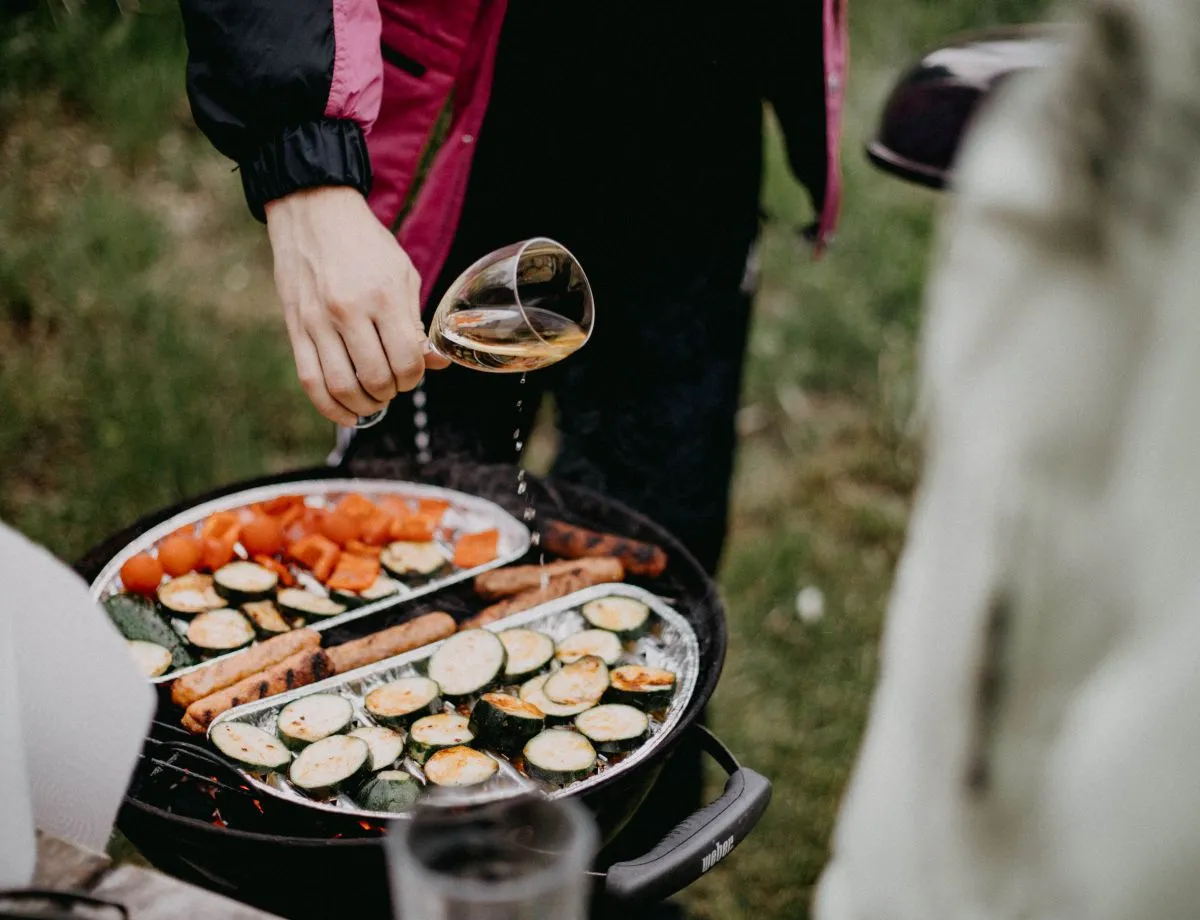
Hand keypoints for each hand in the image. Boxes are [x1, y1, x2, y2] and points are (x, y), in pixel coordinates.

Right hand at [265, 187, 449, 425]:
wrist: (313, 211)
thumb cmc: (365, 244)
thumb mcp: (403, 274)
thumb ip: (416, 322)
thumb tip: (435, 363)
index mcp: (383, 295)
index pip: (406, 360)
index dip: (415, 377)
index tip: (413, 372)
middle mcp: (349, 310)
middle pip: (377, 378)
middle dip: (392, 392)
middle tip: (394, 385)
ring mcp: (318, 321)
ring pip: (343, 386)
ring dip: (364, 405)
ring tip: (373, 400)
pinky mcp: (294, 327)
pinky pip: (310, 381)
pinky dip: (330, 407)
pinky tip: (346, 415)